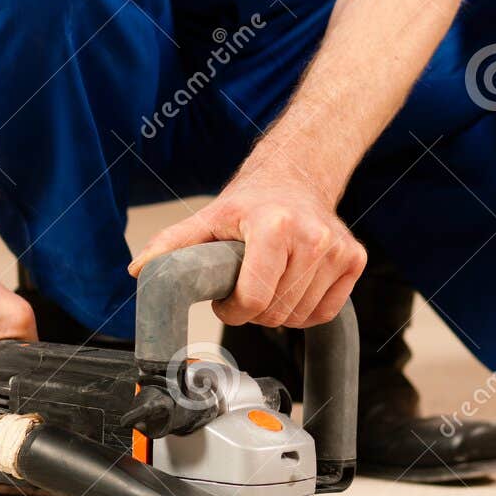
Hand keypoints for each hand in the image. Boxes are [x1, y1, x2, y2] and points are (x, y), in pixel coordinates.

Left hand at [130, 166, 366, 327]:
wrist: (295, 177)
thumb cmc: (251, 203)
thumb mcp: (208, 220)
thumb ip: (173, 246)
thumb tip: (140, 270)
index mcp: (274, 227)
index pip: (254, 300)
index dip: (233, 310)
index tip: (226, 299)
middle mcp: (312, 237)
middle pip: (276, 313)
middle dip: (254, 311)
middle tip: (246, 287)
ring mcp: (337, 249)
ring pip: (301, 317)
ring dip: (279, 311)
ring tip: (270, 281)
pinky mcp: (355, 259)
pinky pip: (326, 312)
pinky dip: (306, 310)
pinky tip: (294, 285)